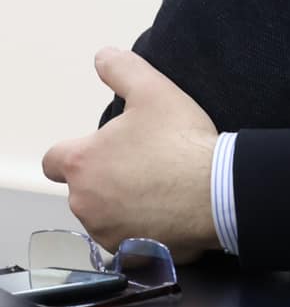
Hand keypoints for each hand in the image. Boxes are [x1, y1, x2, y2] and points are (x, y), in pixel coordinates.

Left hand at [41, 48, 219, 261]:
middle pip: (83, 187)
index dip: (75, 152)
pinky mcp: (129, 250)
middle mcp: (84, 201)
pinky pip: (128, 237)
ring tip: (160, 186)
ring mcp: (105, 229)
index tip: (103, 149)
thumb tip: (104, 56)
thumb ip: (123, 69)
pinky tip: (168, 209)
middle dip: (106, 176)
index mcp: (82, 163)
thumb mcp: (155, 91)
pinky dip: (142, 226)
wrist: (218, 190)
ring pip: (103, 213)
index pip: (54, 160)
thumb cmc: (183, 144)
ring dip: (122, 203)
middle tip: (145, 162)